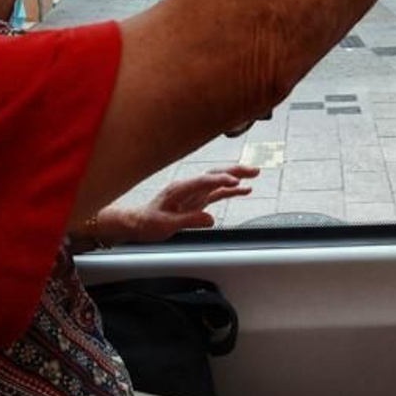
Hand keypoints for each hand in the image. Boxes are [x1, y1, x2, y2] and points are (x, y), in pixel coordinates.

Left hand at [95, 166, 259, 243]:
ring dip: (236, 176)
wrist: (140, 223)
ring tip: (255, 174)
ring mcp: (194, 192)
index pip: (204, 180)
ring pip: (219, 180)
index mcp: (180, 189)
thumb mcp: (166, 225)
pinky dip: (232, 190)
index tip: (236, 182)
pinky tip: (245, 189)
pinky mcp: (198, 200)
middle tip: (254, 171)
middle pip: (215, 174)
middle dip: (235, 170)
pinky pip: (217, 193)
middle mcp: (189, 187)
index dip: (221, 180)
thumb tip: (210, 219)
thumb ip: (188, 221)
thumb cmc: (149, 223)